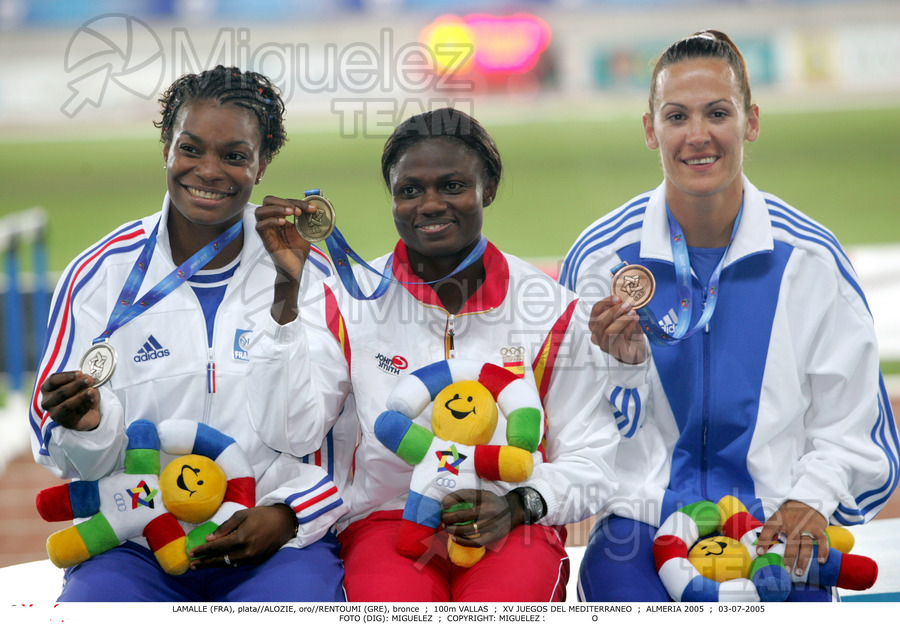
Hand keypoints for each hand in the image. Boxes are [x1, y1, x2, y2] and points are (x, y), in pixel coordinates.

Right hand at [39, 371, 100, 430]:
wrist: (87, 412)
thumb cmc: (79, 394)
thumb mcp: (81, 384)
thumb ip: (82, 380)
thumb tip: (88, 378)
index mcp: (47, 389)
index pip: (52, 380)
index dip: (67, 376)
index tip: (80, 373)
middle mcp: (47, 402)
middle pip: (60, 393)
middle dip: (77, 385)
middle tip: (90, 380)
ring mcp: (55, 414)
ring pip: (67, 405)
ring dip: (81, 397)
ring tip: (92, 391)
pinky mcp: (66, 423)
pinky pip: (77, 413)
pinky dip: (86, 405)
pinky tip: (93, 400)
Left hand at [188, 504, 296, 569]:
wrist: (284, 522)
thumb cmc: (261, 515)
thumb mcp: (242, 515)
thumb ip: (225, 527)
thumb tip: (210, 538)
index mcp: (241, 538)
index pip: (217, 547)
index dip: (203, 550)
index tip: (192, 552)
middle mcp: (246, 551)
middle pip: (220, 559)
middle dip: (205, 563)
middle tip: (192, 565)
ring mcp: (252, 558)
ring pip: (228, 564)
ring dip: (215, 564)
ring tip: (202, 565)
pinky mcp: (257, 561)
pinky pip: (238, 564)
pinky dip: (227, 563)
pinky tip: (220, 562)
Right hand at [255, 196, 318, 323]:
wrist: (296, 268)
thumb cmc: (298, 250)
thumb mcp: (304, 230)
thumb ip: (306, 218)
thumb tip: (315, 205)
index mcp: (280, 217)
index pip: (282, 201)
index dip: (297, 201)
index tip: (312, 208)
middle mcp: (271, 221)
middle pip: (267, 201)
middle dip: (283, 201)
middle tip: (297, 210)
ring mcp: (267, 230)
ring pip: (260, 211)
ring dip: (276, 208)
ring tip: (291, 213)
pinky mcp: (265, 240)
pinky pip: (260, 226)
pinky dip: (271, 221)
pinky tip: (283, 223)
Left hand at [441, 489, 516, 547]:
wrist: (513, 511)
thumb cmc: (492, 502)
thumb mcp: (483, 494)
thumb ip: (467, 496)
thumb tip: (446, 502)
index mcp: (485, 497)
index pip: (464, 496)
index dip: (450, 500)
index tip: (442, 504)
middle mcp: (488, 510)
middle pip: (463, 515)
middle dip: (448, 517)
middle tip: (442, 518)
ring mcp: (491, 524)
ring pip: (467, 530)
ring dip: (452, 529)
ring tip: (446, 527)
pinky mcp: (493, 536)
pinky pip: (475, 542)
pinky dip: (463, 541)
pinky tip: (454, 539)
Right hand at [589, 296, 646, 364]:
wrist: (637, 348)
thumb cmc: (628, 331)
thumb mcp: (623, 317)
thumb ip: (621, 309)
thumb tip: (625, 299)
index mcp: (596, 324)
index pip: (595, 310)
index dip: (605, 302)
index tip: (618, 298)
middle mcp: (596, 335)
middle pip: (599, 321)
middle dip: (614, 311)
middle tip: (628, 305)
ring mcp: (604, 344)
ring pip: (609, 331)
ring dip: (622, 320)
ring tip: (633, 312)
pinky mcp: (614, 351)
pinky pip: (619, 338)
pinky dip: (628, 327)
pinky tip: (636, 319)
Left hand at [756, 500, 827, 576]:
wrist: (806, 501)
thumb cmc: (788, 513)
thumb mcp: (777, 517)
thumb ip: (771, 530)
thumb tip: (761, 548)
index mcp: (780, 519)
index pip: (769, 529)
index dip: (763, 541)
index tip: (760, 553)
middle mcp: (793, 523)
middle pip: (791, 541)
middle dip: (789, 557)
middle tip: (786, 570)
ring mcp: (806, 526)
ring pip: (806, 544)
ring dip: (803, 560)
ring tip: (799, 572)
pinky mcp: (818, 528)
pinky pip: (822, 541)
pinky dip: (823, 551)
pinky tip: (821, 562)